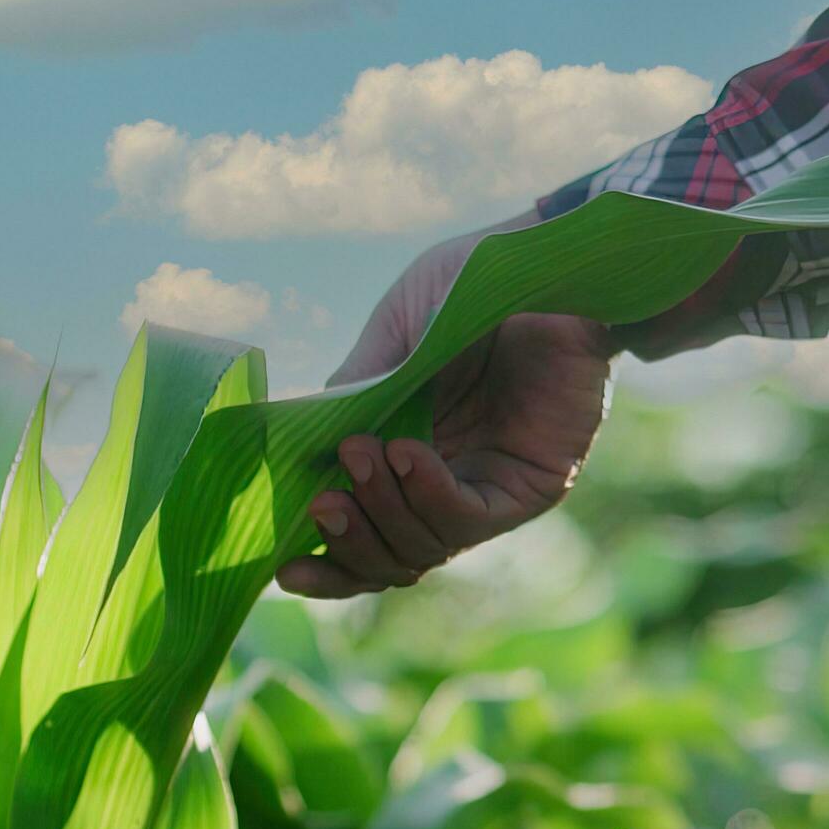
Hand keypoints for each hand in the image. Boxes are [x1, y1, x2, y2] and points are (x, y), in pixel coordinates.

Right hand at [274, 211, 617, 598]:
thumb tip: (303, 448)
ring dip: (383, 510)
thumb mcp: (399, 329)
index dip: (325, 563)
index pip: (364, 536)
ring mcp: (487, 490)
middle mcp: (444, 485)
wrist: (546, 259)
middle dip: (349, 541)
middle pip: (391, 558)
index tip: (282, 568)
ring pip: (426, 546)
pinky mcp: (530, 486)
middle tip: (325, 501)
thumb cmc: (473, 284)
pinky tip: (406, 456)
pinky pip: (472, 516)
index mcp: (403, 455)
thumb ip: (357, 387)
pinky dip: (430, 494)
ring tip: (363, 455)